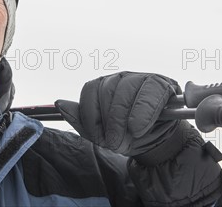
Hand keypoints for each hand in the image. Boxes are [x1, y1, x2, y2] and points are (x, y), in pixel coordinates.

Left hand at [56, 71, 195, 164]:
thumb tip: (60, 104)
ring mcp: (141, 78)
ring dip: (124, 119)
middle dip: (109, 121)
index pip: (90, 89)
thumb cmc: (128, 136)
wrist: (157, 144)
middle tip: (115, 141)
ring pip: (125, 90)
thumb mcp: (101, 134)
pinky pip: (149, 94)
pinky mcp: (161, 85)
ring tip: (130, 136)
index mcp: (104, 86)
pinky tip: (139, 127)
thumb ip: (80, 120)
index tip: (98, 135)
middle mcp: (121, 78)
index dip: (91, 114)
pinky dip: (142, 113)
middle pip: (106, 90)